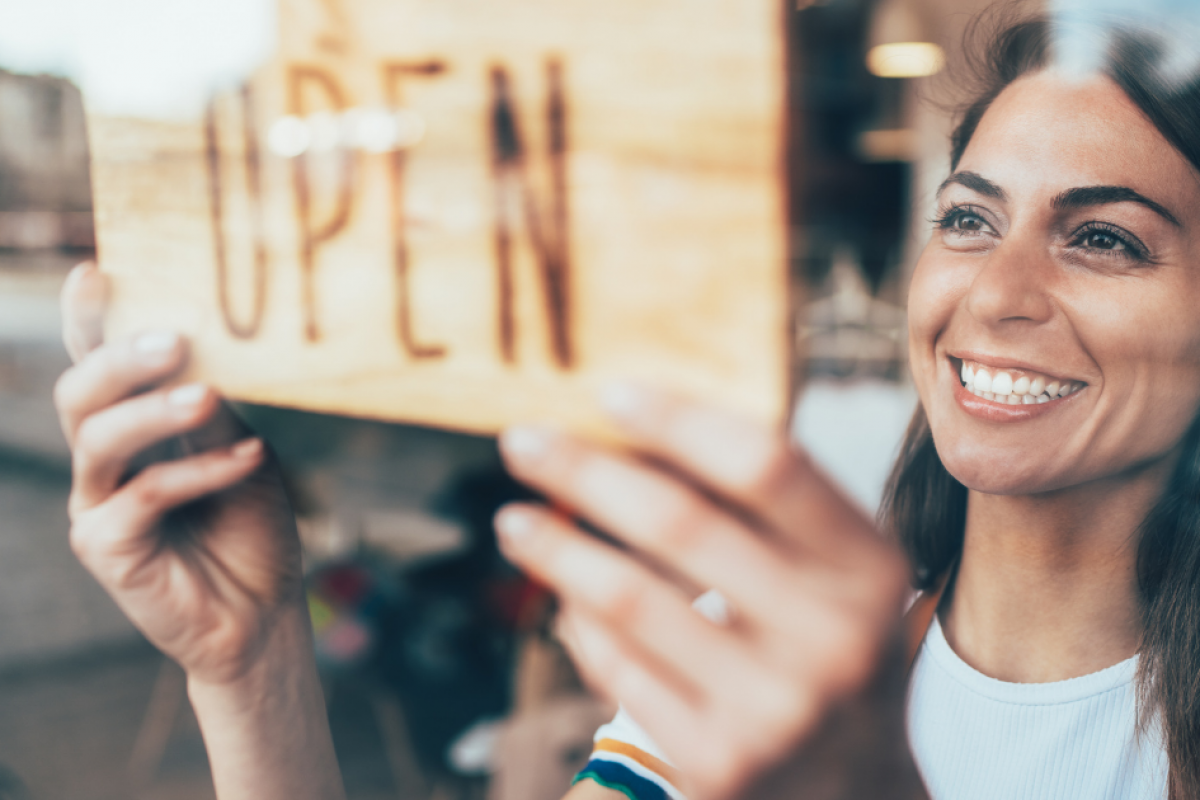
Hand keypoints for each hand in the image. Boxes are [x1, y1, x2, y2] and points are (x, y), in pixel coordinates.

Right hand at [54, 263, 303, 685]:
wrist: (265, 612)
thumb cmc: (251, 526)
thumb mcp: (243, 451)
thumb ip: (215, 408)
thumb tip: (201, 347)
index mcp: (133, 428)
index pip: (101, 365)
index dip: (90, 320)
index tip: (98, 271)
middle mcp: (103, 461)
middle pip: (81, 393)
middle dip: (120, 359)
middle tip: (175, 339)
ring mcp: (98, 504)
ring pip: (99, 439)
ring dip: (153, 412)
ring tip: (207, 395)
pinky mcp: (106, 549)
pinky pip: (144, 496)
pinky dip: (198, 473)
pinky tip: (248, 459)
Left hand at [495, 386, 922, 799]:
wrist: (853, 785)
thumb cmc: (825, 646)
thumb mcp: (833, 572)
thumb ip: (762, 505)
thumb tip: (634, 429)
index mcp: (867, 567)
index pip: (767, 465)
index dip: (680, 420)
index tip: (607, 393)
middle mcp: (833, 638)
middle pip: (681, 524)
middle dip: (585, 473)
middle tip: (521, 443)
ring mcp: (775, 709)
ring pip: (631, 600)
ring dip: (556, 549)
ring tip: (513, 521)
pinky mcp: (719, 763)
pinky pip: (618, 669)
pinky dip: (579, 622)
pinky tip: (562, 597)